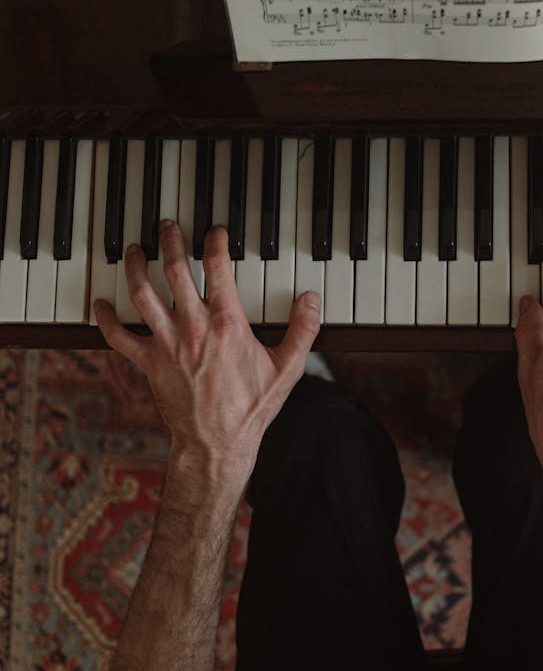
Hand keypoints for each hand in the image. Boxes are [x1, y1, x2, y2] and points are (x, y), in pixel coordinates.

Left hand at [94, 220, 320, 486]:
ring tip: (135, 249)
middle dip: (169, 241)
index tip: (215, 232)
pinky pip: (119, 337)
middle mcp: (193, 327)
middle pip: (173, 270)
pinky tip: (103, 303)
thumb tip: (311, 299)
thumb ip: (302, 330)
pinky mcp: (148, 363)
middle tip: (167, 226)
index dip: (215, 242)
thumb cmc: (251, 410)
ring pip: (142, 293)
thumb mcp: (288, 369)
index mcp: (227, 324)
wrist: (217, 444)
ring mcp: (167, 344)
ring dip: (135, 266)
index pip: (217, 268)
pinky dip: (107, 318)